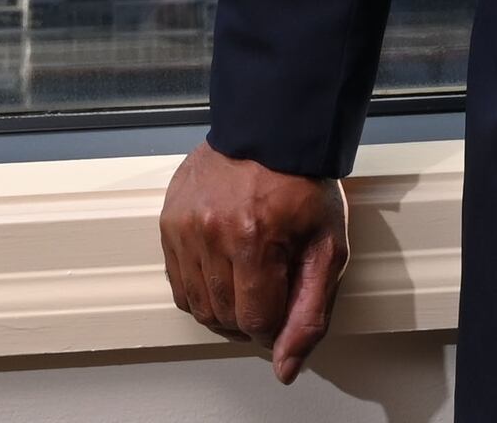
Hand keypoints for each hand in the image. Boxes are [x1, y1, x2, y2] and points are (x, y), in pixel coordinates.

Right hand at [160, 140, 350, 383]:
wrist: (272, 129)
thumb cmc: (304, 185)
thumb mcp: (328, 248)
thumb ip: (310, 313)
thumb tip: (285, 367)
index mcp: (255, 240)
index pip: (257, 323)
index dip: (277, 323)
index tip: (287, 300)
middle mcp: (211, 233)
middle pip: (224, 318)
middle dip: (251, 316)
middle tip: (270, 288)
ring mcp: (184, 226)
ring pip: (197, 305)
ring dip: (224, 306)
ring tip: (247, 279)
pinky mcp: (169, 220)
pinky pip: (177, 281)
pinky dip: (200, 287)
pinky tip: (223, 268)